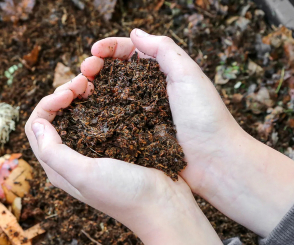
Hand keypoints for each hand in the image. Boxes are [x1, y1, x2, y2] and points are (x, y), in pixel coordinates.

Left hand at [24, 37, 223, 244]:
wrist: (165, 207)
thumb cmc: (124, 194)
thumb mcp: (84, 174)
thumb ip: (54, 152)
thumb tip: (38, 123)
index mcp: (58, 167)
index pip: (36, 127)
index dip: (47, 103)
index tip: (69, 92)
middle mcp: (71, 159)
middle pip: (53, 118)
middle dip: (62, 95)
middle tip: (83, 81)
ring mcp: (94, 152)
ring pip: (76, 115)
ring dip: (80, 96)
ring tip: (94, 82)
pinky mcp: (115, 146)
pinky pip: (99, 118)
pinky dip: (99, 101)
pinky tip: (110, 92)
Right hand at [80, 29, 293, 236]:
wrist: (214, 162)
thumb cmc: (206, 118)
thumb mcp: (188, 75)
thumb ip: (164, 50)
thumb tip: (135, 33)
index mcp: (162, 73)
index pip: (130, 52)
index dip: (109, 49)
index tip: (93, 52)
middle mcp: (148, 91)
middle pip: (114, 72)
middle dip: (95, 67)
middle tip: (83, 72)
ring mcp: (139, 114)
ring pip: (108, 96)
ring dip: (91, 89)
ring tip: (78, 90)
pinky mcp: (134, 136)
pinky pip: (110, 121)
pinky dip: (95, 114)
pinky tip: (84, 112)